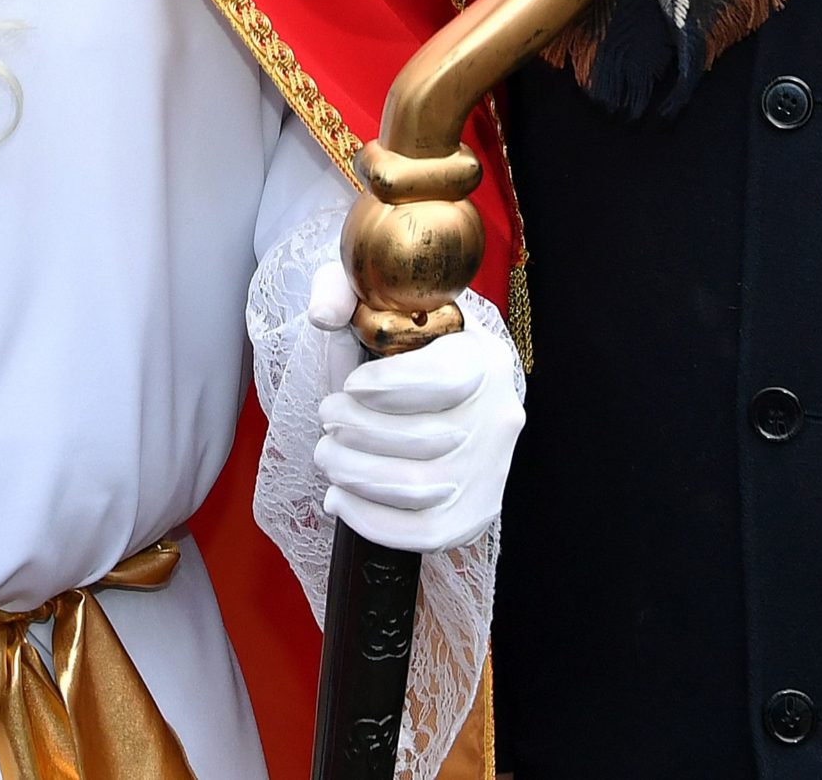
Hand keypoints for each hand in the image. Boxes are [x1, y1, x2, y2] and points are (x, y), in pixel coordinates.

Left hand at [306, 260, 522, 553]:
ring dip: (358, 475)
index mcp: (481, 356)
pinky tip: (338, 499)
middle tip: (326, 417)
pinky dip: (373, 522)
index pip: (445, 378)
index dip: (390, 387)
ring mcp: (489, 470)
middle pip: (427, 439)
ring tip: (327, 455)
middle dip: (359, 432)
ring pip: (422, 488)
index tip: (349, 386)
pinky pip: (427, 534)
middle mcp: (497, 414)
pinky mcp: (473, 513)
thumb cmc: (394, 339)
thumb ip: (341, 287)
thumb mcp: (372, 295)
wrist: (424, 386)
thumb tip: (323, 314)